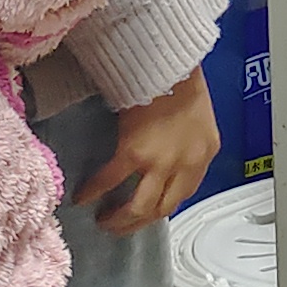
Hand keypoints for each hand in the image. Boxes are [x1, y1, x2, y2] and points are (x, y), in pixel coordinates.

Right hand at [77, 69, 219, 235]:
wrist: (169, 60)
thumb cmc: (182, 79)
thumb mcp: (197, 117)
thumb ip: (186, 142)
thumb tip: (166, 156)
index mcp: (205, 154)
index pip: (185, 192)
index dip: (164, 205)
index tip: (147, 210)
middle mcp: (187, 164)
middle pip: (163, 208)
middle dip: (140, 222)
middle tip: (121, 225)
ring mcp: (162, 162)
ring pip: (140, 207)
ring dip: (120, 220)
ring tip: (104, 222)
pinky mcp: (135, 153)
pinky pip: (111, 180)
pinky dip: (94, 192)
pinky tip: (82, 197)